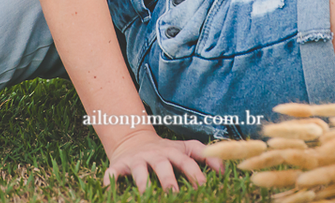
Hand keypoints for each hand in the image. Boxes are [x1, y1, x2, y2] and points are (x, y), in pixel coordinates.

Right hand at [104, 129, 221, 191]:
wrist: (133, 139)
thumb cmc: (165, 150)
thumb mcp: (184, 148)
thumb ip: (205, 154)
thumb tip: (225, 169)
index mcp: (173, 152)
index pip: (187, 161)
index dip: (195, 173)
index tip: (204, 187)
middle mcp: (156, 155)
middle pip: (163, 167)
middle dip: (169, 181)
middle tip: (174, 194)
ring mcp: (137, 159)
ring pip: (140, 171)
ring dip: (142, 184)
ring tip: (145, 195)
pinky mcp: (119, 164)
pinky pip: (113, 172)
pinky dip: (110, 180)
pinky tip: (109, 190)